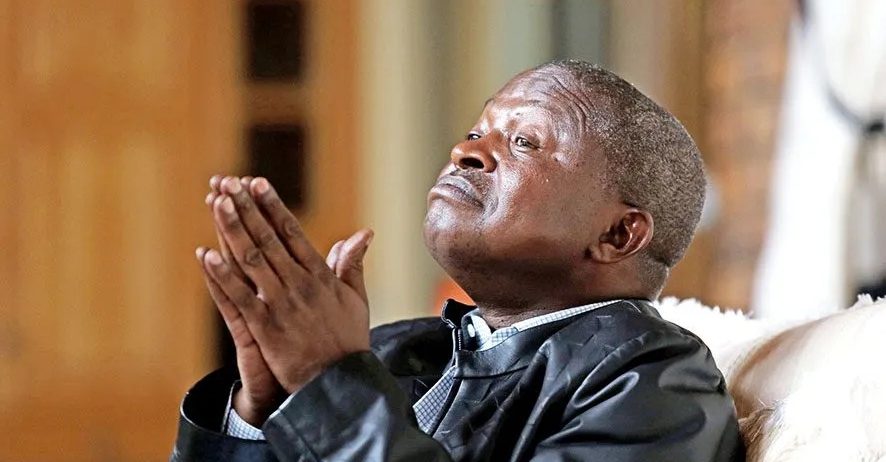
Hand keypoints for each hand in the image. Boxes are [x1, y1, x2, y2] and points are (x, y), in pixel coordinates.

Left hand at [202, 176, 372, 393]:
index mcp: (320, 276)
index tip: (257, 183)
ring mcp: (281, 305)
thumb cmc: (349, 341)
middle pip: (268, 238)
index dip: (273, 206)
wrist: (341, 384)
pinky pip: (240, 297)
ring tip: (216, 203)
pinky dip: (222, 276)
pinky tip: (206, 254)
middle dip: (247, 208)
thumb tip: (363, 233)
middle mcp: (299, 284)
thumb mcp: (357, 299)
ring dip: (232, 230)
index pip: (292, 232)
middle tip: (229, 182)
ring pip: (252, 260)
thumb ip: (353, 264)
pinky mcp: (266, 328)